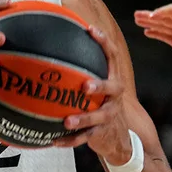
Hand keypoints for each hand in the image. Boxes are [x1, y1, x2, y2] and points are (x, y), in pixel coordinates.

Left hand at [53, 26, 134, 165]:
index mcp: (113, 78)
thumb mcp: (96, 85)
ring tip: (67, 121)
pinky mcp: (101, 133)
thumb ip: (81, 67)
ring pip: (98, 117)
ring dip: (83, 119)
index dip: (104, 42)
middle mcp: (114, 96)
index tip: (90, 30)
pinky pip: (84, 138)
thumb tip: (53, 41)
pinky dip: (69, 140)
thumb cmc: (99, 103)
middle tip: (85, 86)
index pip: (112, 56)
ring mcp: (109, 115)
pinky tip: (54, 141)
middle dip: (99, 86)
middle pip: (112, 87)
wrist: (117, 138)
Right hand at [134, 4, 171, 85]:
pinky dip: (155, 33)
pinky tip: (147, 32)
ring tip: (138, 22)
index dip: (160, 11)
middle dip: (150, 16)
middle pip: (164, 17)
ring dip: (150, 23)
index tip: (150, 16)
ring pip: (162, 26)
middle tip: (137, 15)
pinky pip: (164, 35)